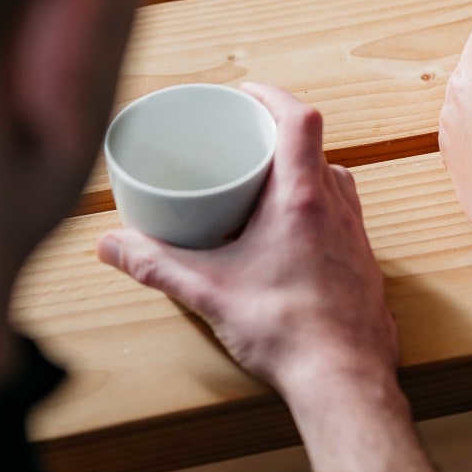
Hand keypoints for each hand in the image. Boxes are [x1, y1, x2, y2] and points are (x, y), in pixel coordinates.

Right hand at [97, 83, 396, 398]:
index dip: (273, 96)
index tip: (246, 93)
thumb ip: (154, 264)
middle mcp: (336, 207)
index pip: (300, 119)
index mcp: (302, 199)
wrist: (345, 378)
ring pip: (331, 179)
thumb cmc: (286, 332)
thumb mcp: (207, 292)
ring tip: (262, 183)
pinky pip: (339, 212)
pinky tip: (286, 232)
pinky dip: (314, 205)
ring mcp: (355, 233)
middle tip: (243, 140)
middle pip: (314, 146)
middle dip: (277, 135)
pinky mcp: (361, 260)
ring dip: (299, 172)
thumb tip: (110, 244)